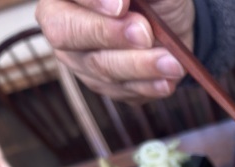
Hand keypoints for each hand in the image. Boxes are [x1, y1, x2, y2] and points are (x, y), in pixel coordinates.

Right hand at [36, 0, 194, 102]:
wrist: (170, 24)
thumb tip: (122, 0)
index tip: (122, 6)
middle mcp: (61, 21)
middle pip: (67, 33)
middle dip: (110, 35)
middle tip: (145, 34)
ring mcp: (78, 57)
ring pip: (99, 67)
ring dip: (140, 66)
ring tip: (172, 63)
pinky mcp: (101, 84)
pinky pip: (119, 90)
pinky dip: (147, 87)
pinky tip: (167, 81)